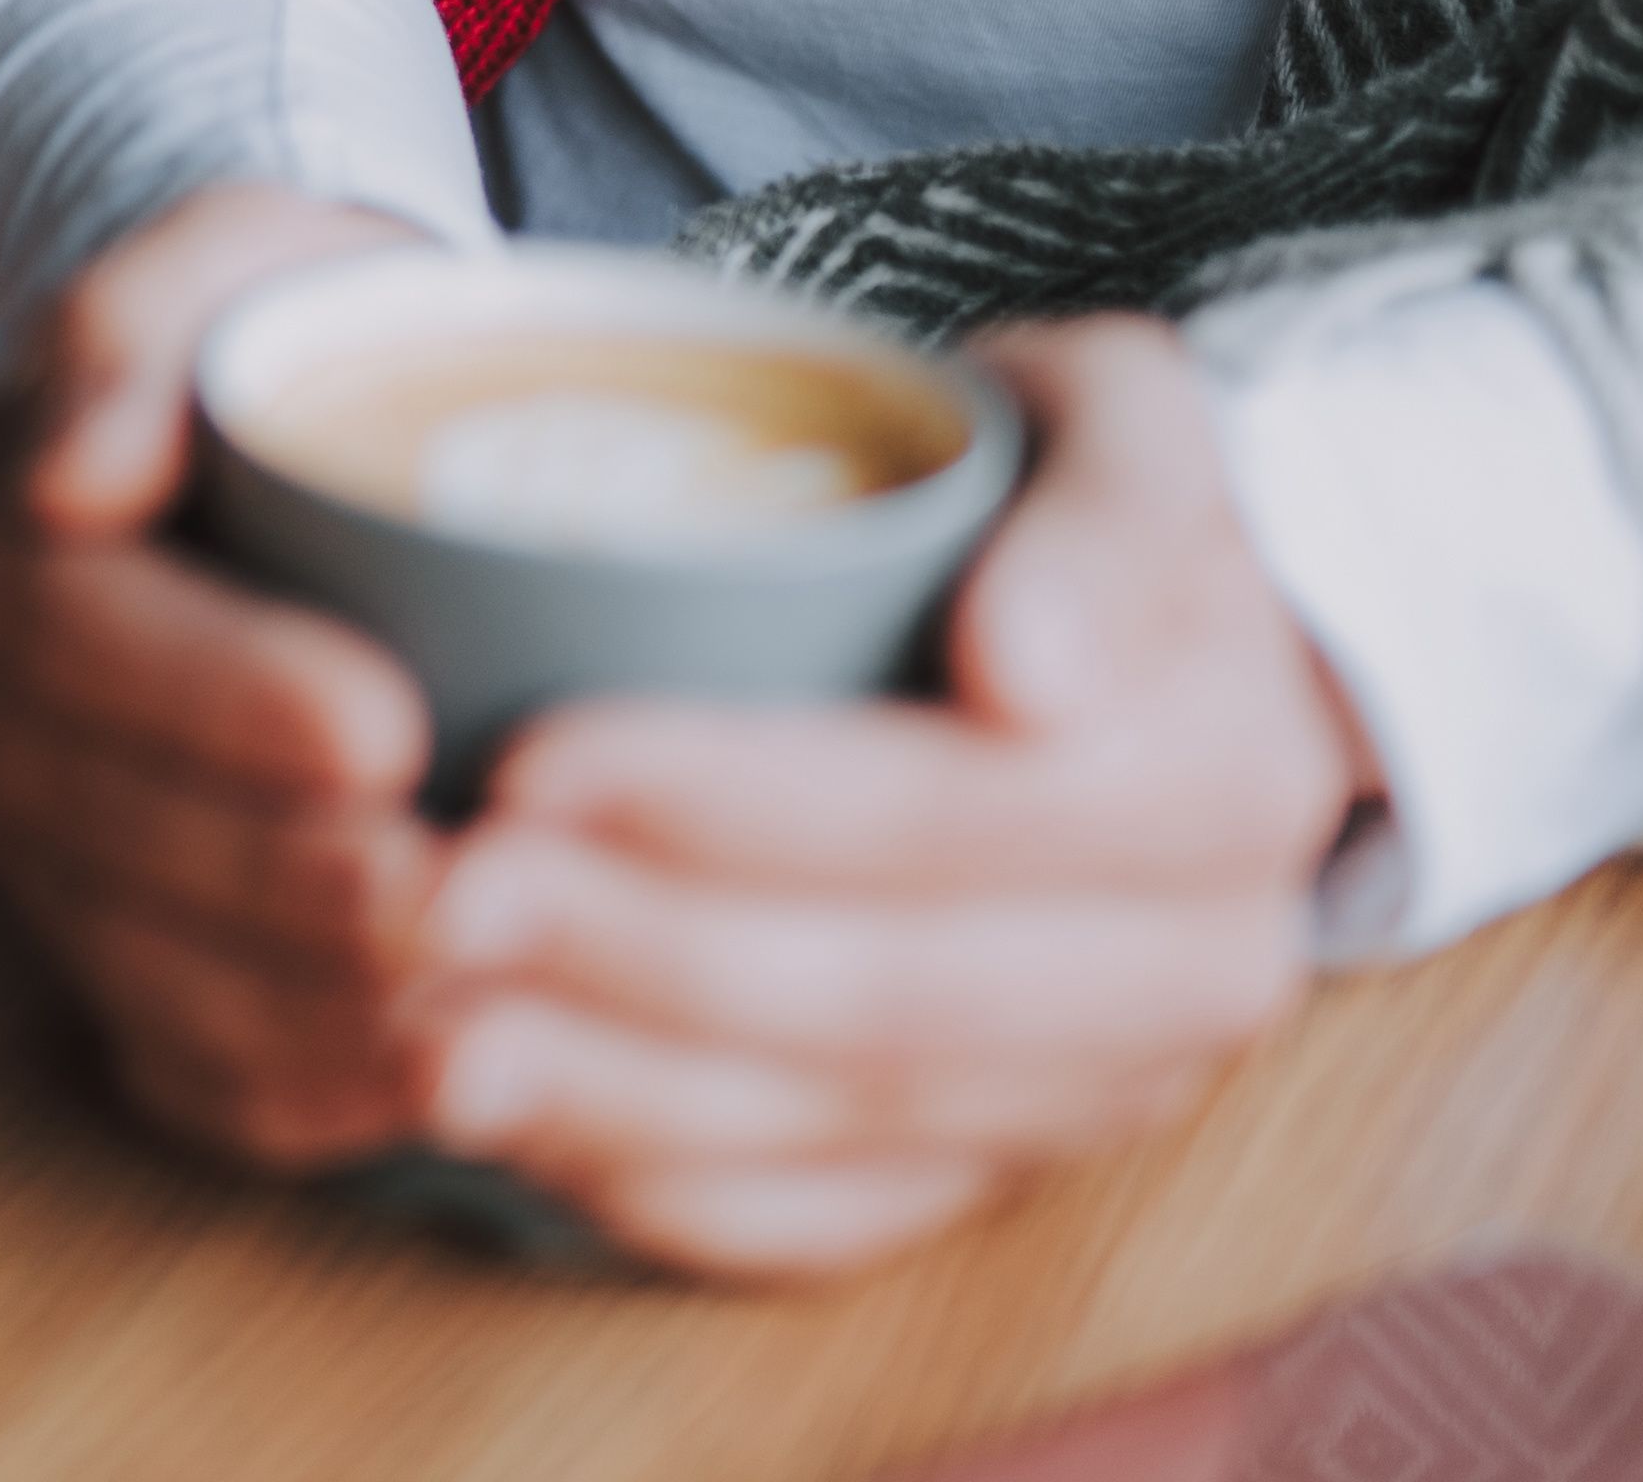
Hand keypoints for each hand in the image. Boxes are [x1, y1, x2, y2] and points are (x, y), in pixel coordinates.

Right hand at [0, 181, 450, 1171]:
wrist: (310, 428)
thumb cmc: (287, 335)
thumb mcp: (232, 256)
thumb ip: (131, 321)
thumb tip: (67, 475)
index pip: (65, 623)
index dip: (216, 693)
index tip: (389, 721)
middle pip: (92, 812)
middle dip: (274, 873)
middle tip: (453, 885)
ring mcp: (23, 833)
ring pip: (123, 954)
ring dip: (291, 1002)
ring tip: (459, 1000)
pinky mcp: (102, 939)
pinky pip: (162, 1052)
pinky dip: (283, 1092)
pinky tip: (408, 1087)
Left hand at [401, 319, 1371, 1279]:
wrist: (1186, 656)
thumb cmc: (1087, 500)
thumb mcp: (1126, 420)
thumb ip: (1111, 515)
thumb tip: (1030, 668)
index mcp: (1218, 782)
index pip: (949, 813)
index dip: (733, 800)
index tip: (534, 756)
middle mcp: (1187, 973)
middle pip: (879, 994)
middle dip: (631, 956)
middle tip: (427, 896)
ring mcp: (1098, 1092)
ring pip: (839, 1128)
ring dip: (614, 1094)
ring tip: (424, 1032)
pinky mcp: (1009, 1165)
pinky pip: (835, 1222)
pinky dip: (666, 1189)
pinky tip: (519, 1126)